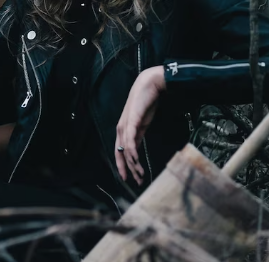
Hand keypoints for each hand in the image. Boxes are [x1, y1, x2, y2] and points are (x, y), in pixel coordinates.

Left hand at [114, 67, 165, 184]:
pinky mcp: (131, 123)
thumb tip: (138, 147)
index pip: (120, 151)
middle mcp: (121, 129)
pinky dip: (132, 154)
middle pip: (121, 154)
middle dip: (127, 169)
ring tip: (140, 176)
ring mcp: (125, 126)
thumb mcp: (142, 123)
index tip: (128, 177)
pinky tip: (136, 162)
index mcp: (124, 130)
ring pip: (126, 151)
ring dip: (133, 165)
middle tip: (135, 182)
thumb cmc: (145, 103)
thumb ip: (138, 135)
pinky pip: (130, 142)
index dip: (122, 165)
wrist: (149, 86)